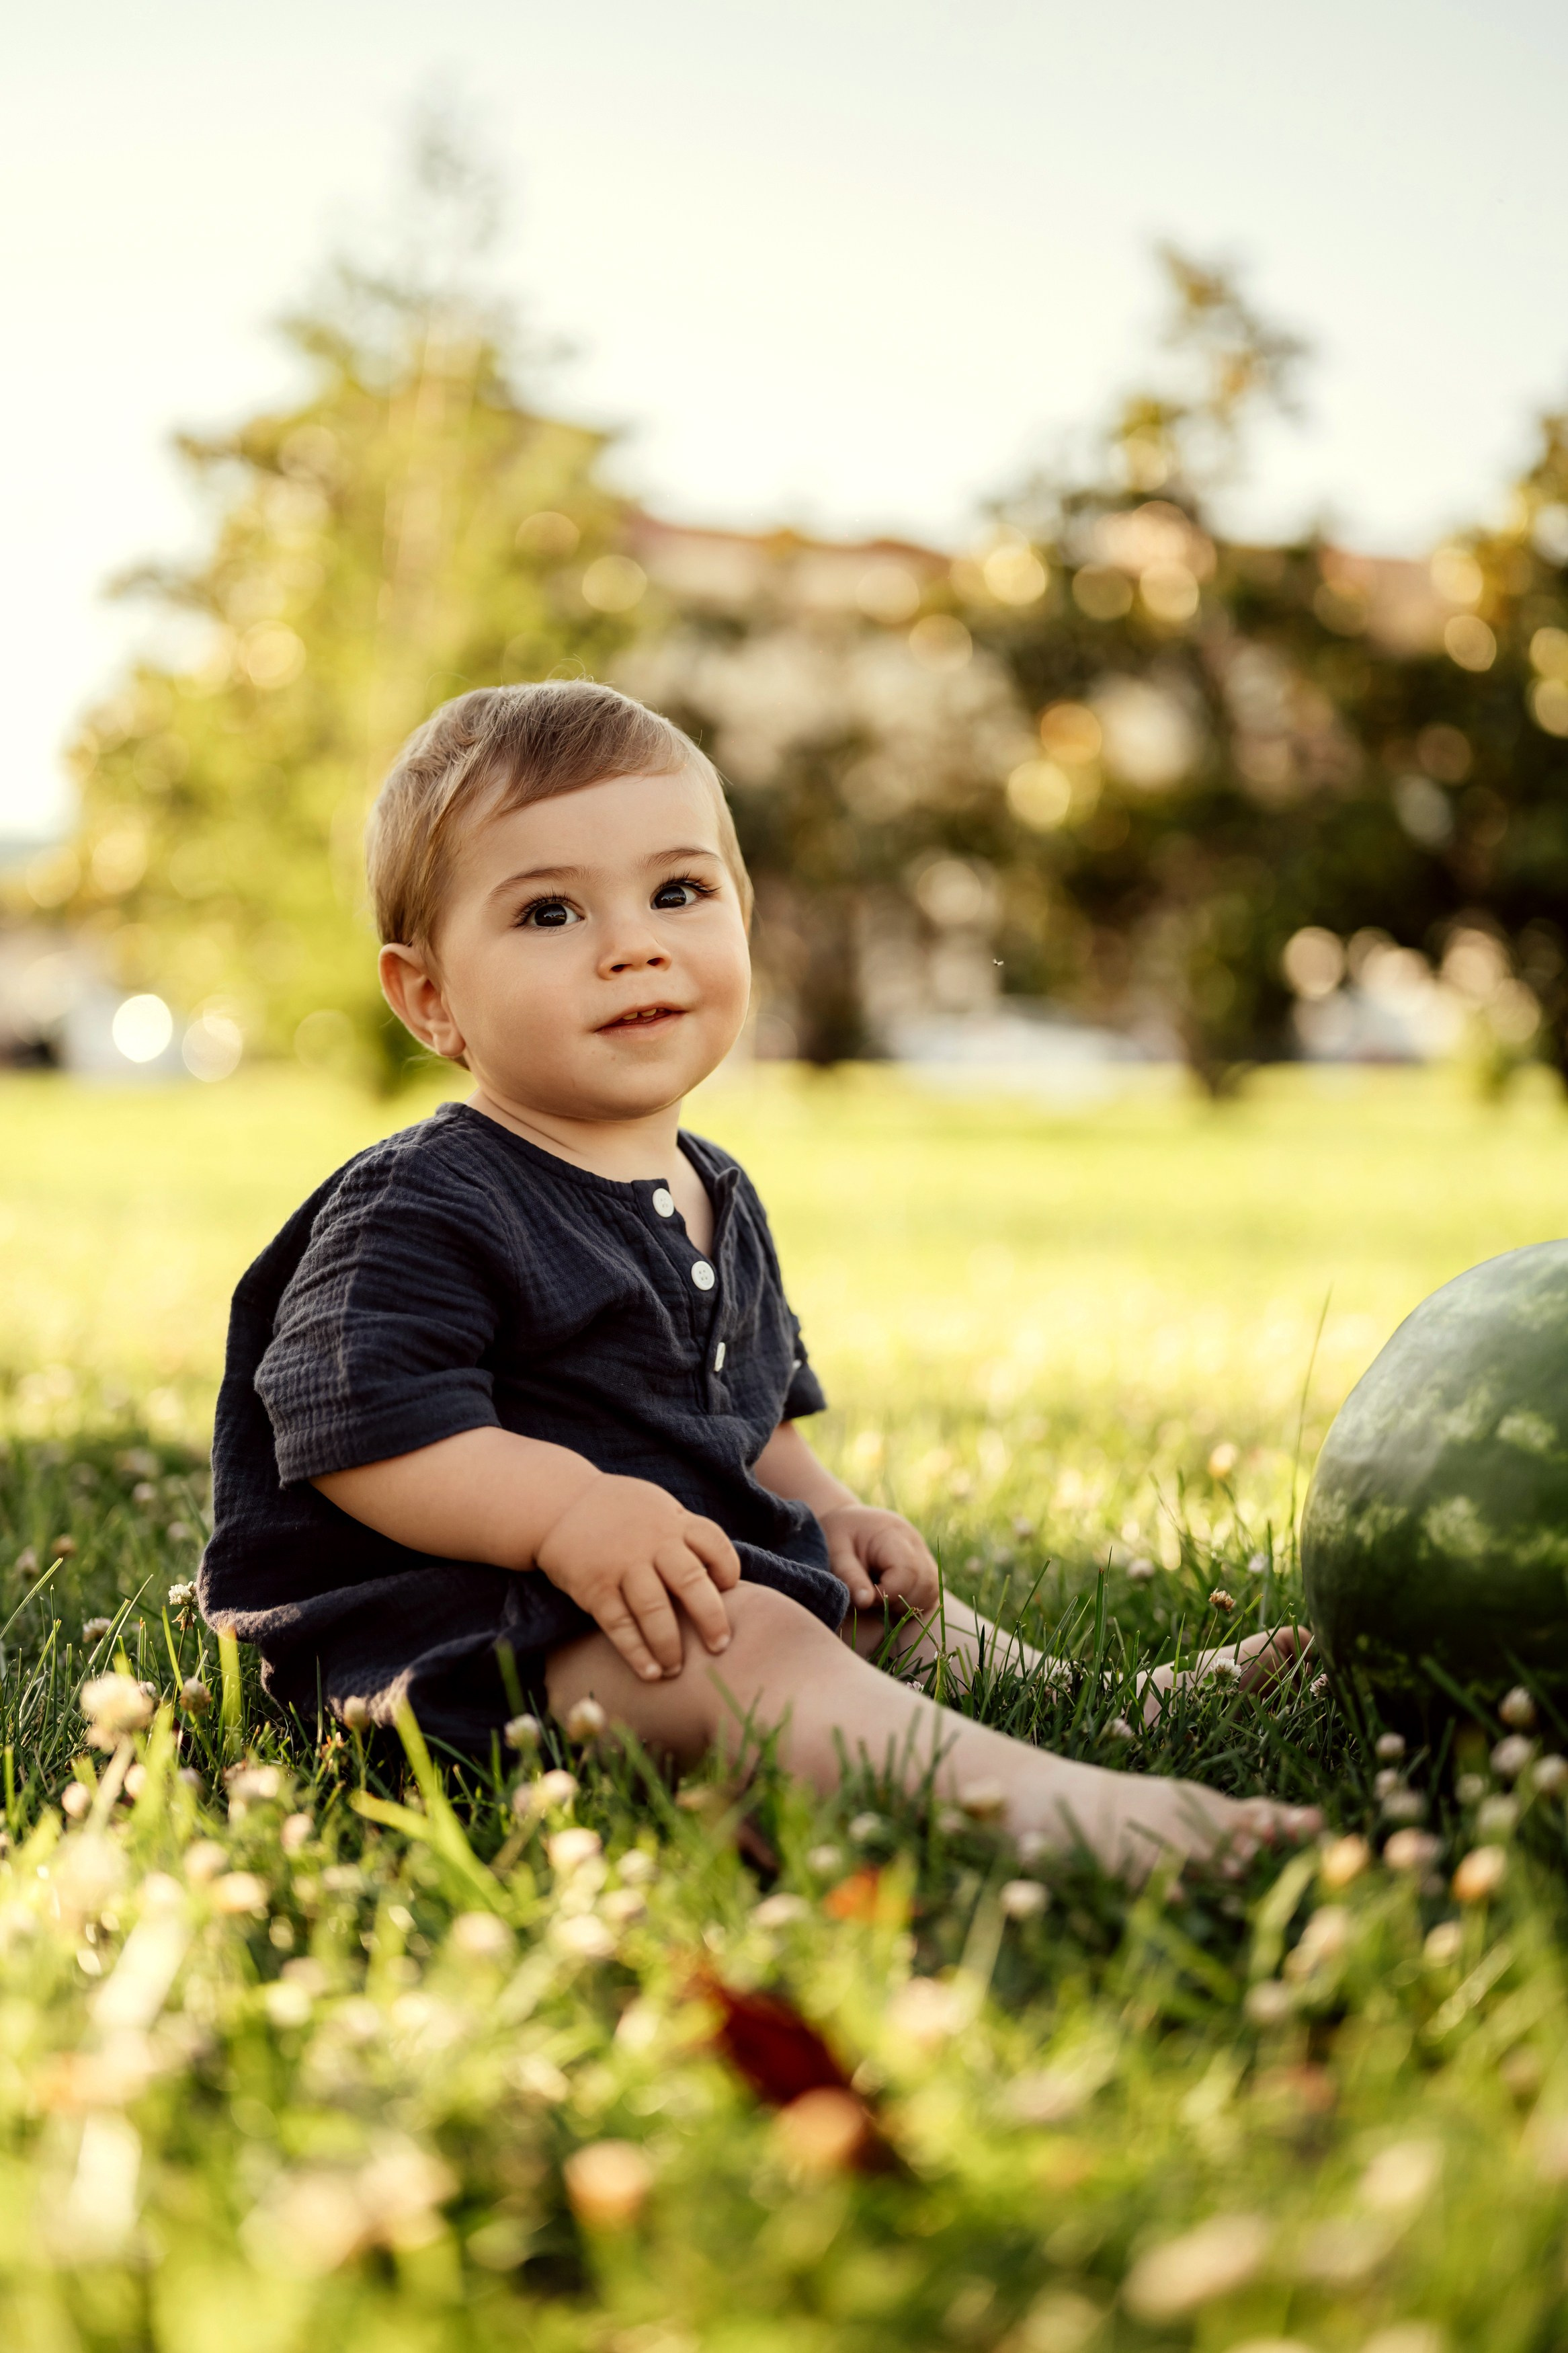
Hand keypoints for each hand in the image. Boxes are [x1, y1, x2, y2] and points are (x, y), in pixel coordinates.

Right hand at [535, 1474, 739, 1682]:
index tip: (729, 1592)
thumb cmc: (617, 1510)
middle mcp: (652, 1543)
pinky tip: (650, 1672)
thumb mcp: (657, 1507)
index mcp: (673, 1522)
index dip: (727, 1570)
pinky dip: (636, 1652)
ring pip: (655, 1610)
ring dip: (670, 1645)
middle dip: (711, 1618)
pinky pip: (619, 1625)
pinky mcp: (595, 1587)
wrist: (557, 1504)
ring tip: (677, 1670)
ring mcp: (622, 1566)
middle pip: (690, 1582)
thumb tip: (718, 1575)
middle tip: (720, 1646)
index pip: (714, 1544)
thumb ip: (685, 1534)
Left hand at [818, 1502, 938, 1616]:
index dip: (888, 1594)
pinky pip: (931, 1591)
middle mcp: (914, 1543)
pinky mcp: (924, 1565)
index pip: (907, 1571)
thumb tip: (865, 1602)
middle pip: (926, 1583)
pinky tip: (892, 1600)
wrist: (848, 1520)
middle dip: (900, 1601)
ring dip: (909, 1604)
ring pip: (932, 1590)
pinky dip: (915, 1602)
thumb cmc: (837, 1534)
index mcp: (892, 1534)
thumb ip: (849, 1576)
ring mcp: (922, 1553)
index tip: (865, 1597)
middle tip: (872, 1599)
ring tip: (882, 1600)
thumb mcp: (835, 1552)